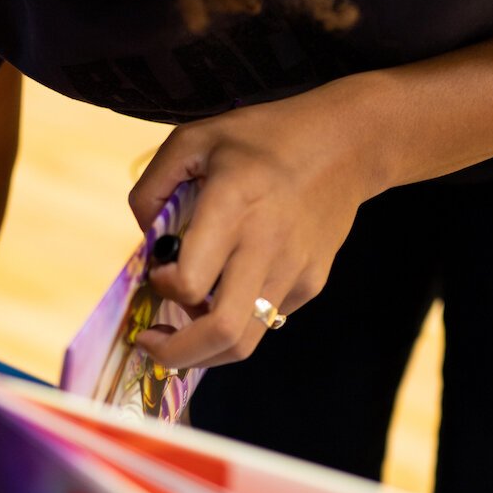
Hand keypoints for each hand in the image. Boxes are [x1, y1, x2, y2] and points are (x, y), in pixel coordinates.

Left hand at [127, 86, 383, 368]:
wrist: (346, 145)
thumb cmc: (265, 137)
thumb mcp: (194, 138)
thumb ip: (153, 187)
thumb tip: (145, 240)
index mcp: (232, 206)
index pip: (190, 283)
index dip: (164, 287)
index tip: (158, 272)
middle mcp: (265, 246)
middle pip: (220, 332)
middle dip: (176, 354)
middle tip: (153, 346)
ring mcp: (294, 270)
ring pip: (245, 342)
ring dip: (205, 350)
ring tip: (184, 333)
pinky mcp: (311, 283)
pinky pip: (265, 319)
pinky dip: (238, 318)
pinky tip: (230, 289)